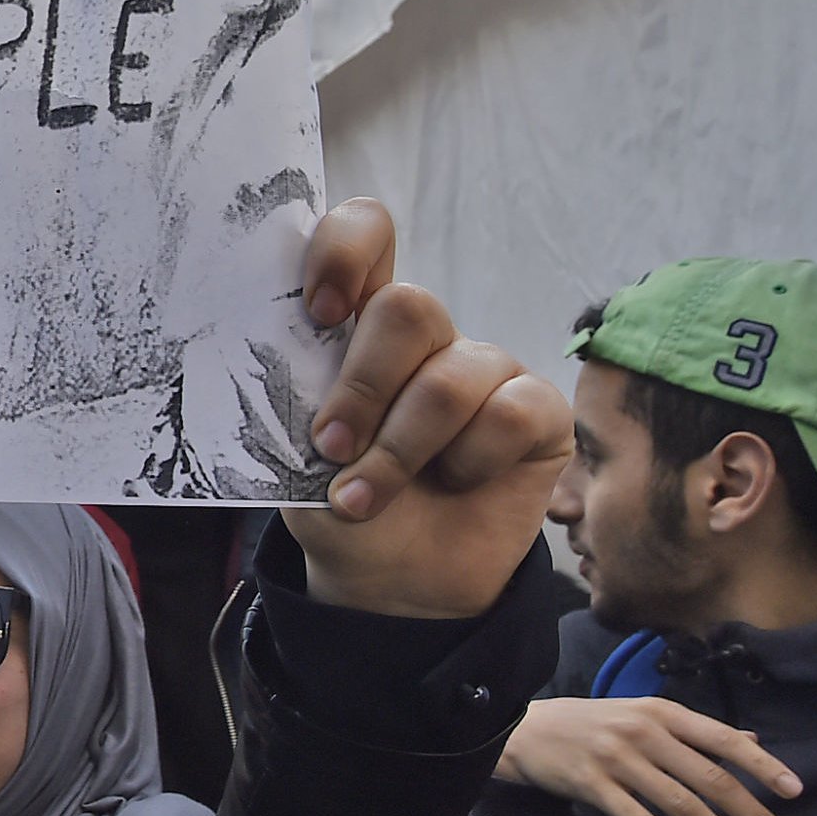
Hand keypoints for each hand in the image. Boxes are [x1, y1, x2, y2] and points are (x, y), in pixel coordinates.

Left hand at [285, 201, 574, 617]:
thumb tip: (277, 359)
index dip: (346, 251)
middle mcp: (427, 336)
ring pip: (451, 377)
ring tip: (362, 499)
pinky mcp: (539, 410)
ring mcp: (486, 368)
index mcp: (358, 325)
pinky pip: (510, 414)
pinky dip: (468, 462)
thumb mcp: (292, 454)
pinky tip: (455, 485)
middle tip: (330, 447)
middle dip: (363, 387)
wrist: (390, 582)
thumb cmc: (339, 501)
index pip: (367, 234)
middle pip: (409, 307)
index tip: (319, 313)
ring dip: (400, 450)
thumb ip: (292, 396)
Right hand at [499, 696, 801, 815]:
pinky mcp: (592, 787)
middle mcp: (642, 734)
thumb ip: (695, 730)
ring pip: (681, 806)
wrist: (523, 730)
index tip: (794, 792)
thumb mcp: (643, 715)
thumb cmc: (591, 724)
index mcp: (660, 712)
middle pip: (710, 779)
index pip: (722, 739)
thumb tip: (751, 742)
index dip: (762, 766)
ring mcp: (616, 761)